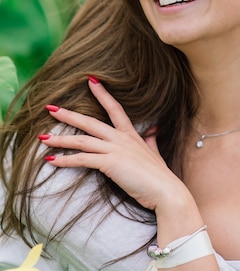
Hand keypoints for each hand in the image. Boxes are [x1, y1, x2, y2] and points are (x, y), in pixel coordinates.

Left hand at [40, 78, 184, 211]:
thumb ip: (150, 139)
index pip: (115, 108)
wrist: (165, 190)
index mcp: (130, 134)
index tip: (91, 80)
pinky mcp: (109, 164)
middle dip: (68, 115)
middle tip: (50, 108)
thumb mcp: (154, 152)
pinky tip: (52, 160)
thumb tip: (152, 130)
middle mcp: (120, 138)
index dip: (102, 94)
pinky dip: (65, 160)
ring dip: (60, 139)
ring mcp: (114, 149)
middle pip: (89, 122)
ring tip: (42, 137)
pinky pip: (82, 159)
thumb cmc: (159, 175)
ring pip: (81, 140)